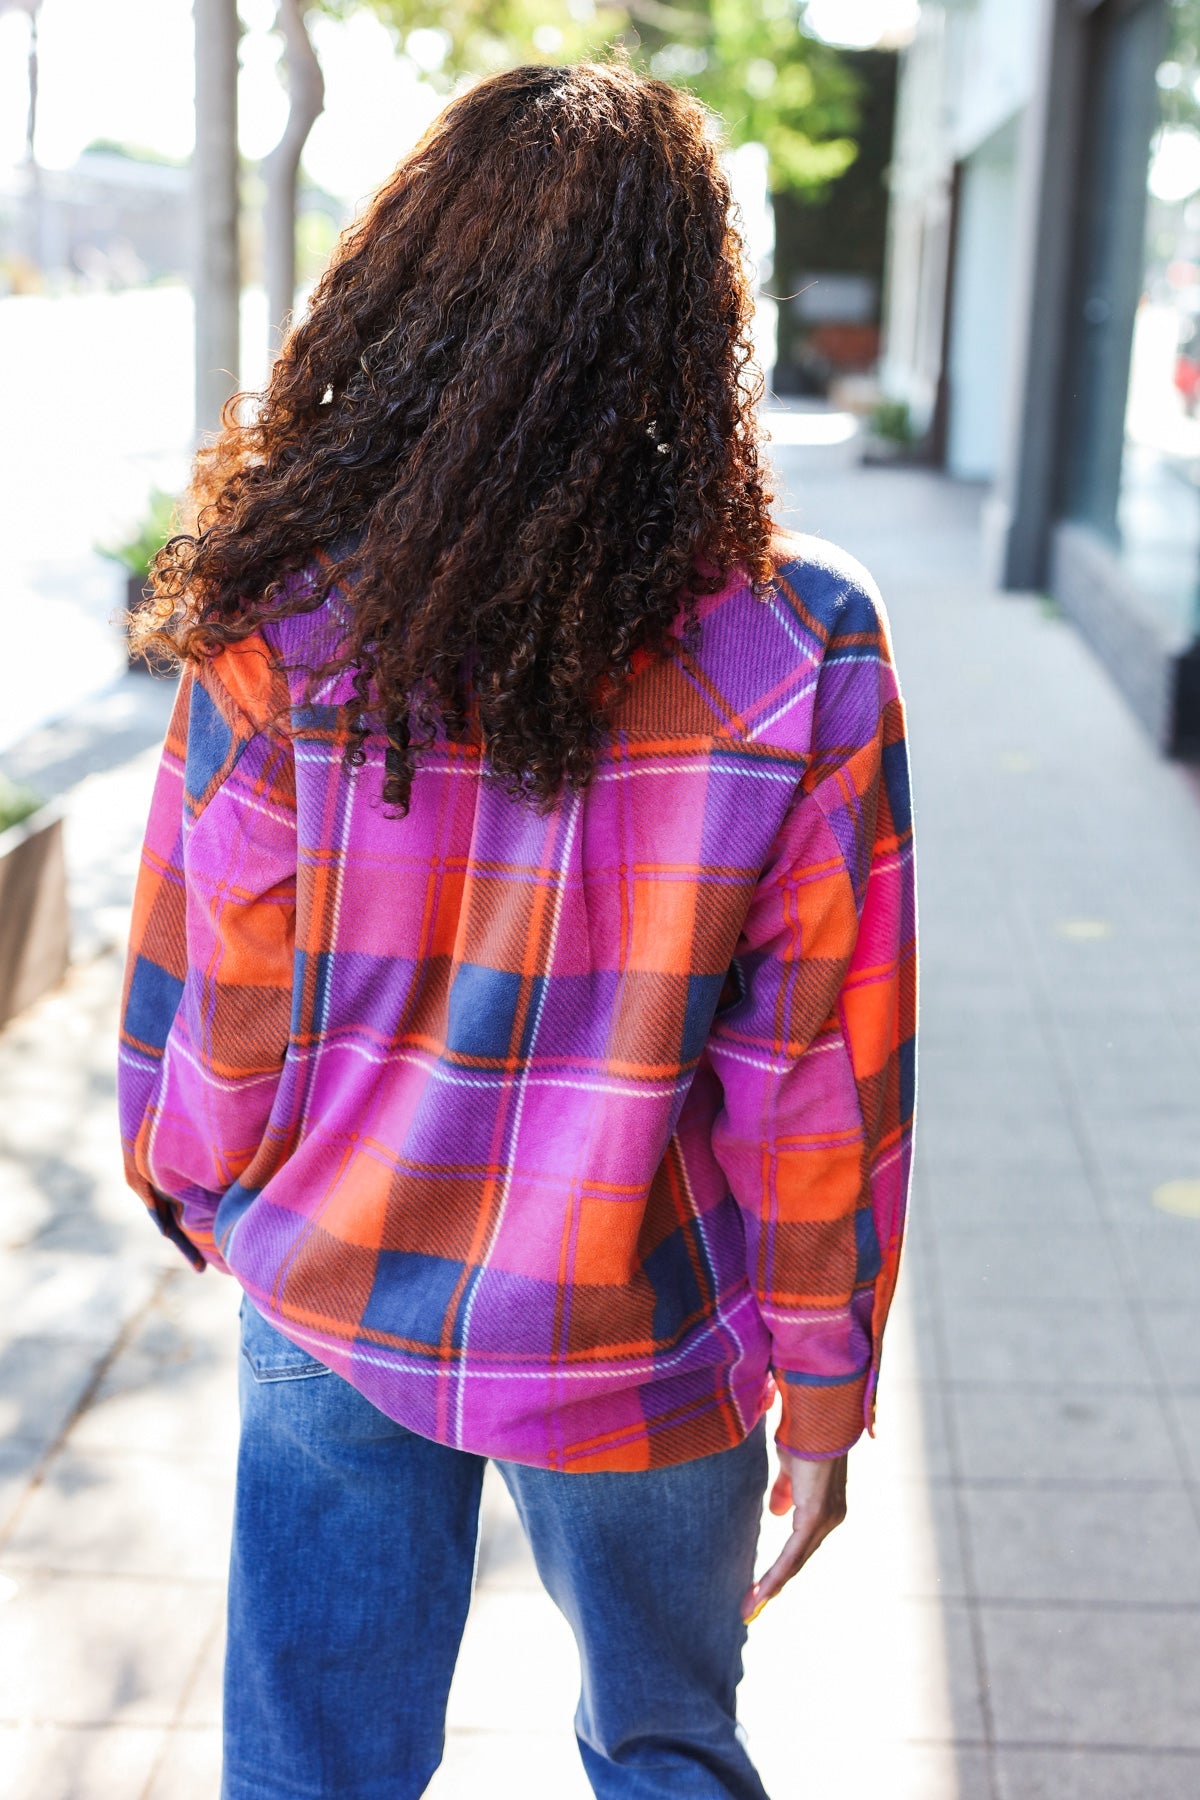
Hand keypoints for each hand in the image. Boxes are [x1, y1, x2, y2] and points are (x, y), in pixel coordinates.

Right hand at [741, 1448, 848, 1622]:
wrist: (815, 1416)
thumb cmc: (803, 1435)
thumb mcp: (790, 1468)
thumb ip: (785, 1492)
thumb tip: (776, 1513)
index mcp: (825, 1508)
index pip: (801, 1546)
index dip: (782, 1568)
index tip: (761, 1588)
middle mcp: (830, 1518)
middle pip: (798, 1561)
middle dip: (774, 1586)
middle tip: (751, 1608)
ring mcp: (826, 1518)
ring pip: (796, 1562)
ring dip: (772, 1586)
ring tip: (751, 1607)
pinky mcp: (816, 1514)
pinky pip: (794, 1552)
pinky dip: (777, 1573)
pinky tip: (762, 1591)